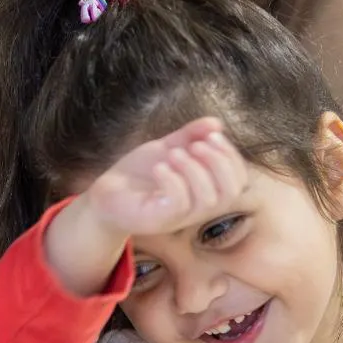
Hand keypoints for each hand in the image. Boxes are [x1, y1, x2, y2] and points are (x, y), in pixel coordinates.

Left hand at [84, 117, 247, 238]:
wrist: (105, 194)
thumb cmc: (139, 176)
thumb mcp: (167, 149)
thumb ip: (190, 136)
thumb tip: (216, 123)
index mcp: (204, 191)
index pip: (238, 180)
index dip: (232, 157)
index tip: (213, 135)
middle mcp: (197, 208)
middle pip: (230, 192)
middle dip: (220, 163)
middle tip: (197, 145)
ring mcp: (179, 217)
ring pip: (207, 199)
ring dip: (195, 170)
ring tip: (173, 154)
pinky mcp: (159, 220)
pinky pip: (179, 203)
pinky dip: (173, 180)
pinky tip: (159, 167)